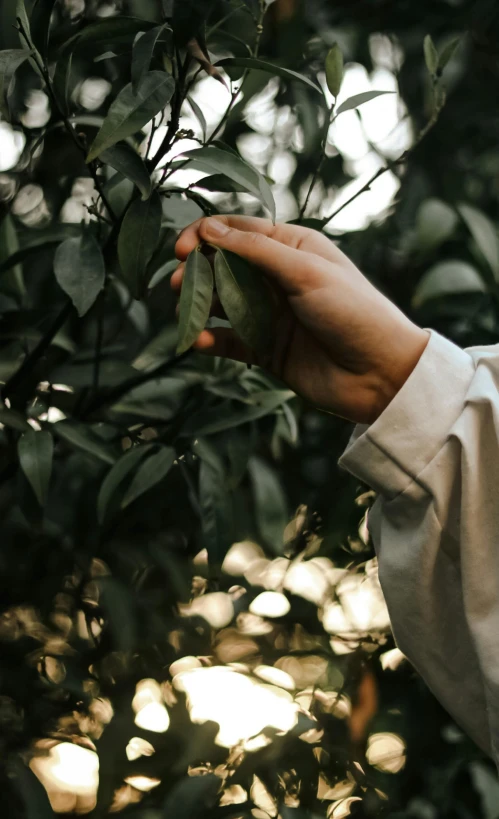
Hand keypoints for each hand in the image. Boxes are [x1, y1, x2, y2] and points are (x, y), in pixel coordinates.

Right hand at [173, 216, 429, 424]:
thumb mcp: (306, 272)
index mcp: (292, 248)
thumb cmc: (353, 312)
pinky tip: (199, 341)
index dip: (206, 236)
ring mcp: (271, 314)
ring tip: (186, 314)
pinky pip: (229, 340)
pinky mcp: (266, 349)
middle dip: (197, 273)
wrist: (380, 375)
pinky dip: (210, 339)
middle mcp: (277, 277)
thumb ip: (256, 251)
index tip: (182, 251)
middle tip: (178, 285)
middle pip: (223, 267)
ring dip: (199, 305)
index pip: (238, 232)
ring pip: (221, 303)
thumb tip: (209, 230)